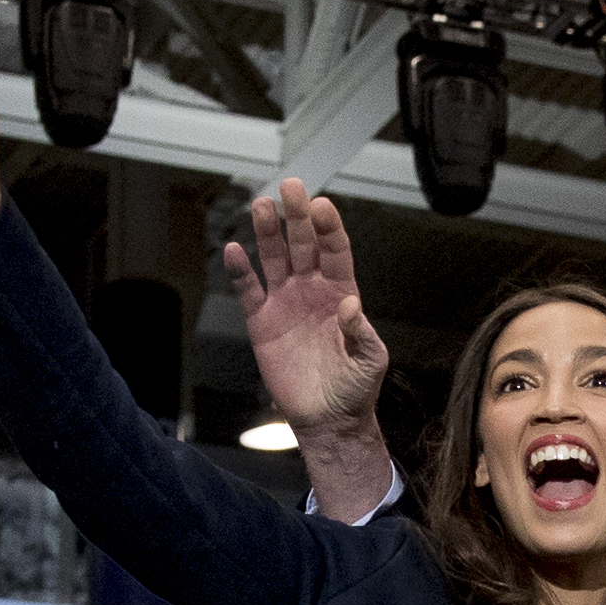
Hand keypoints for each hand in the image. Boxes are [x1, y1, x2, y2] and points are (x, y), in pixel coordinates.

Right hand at [225, 179, 388, 434]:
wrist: (328, 418)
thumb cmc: (355, 388)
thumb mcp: (371, 361)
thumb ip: (363, 333)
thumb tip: (351, 307)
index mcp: (342, 293)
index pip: (335, 251)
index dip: (328, 228)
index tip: (321, 206)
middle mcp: (312, 290)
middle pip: (303, 244)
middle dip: (297, 216)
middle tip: (291, 187)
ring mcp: (285, 302)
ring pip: (274, 258)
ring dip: (268, 232)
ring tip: (262, 205)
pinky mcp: (262, 322)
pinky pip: (248, 290)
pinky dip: (240, 271)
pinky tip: (234, 249)